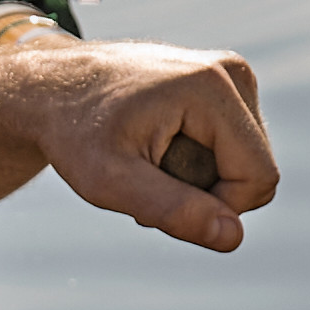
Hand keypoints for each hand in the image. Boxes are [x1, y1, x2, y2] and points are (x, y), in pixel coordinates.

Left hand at [21, 36, 281, 255]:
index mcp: (213, 88)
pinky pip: (234, 145)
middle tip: (145, 181)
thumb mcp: (110, 181)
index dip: (217, 209)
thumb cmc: (74, 132)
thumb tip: (232, 237)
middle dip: (205, 193)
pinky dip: (199, 161)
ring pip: (246, 161)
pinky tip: (157, 150)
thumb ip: (172, 209)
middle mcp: (231, 72)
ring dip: (200, 180)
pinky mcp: (222, 83)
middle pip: (255, 170)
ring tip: (147, 165)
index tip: (158, 202)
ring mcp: (229, 74)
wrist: (51, 87)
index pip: (258, 179)